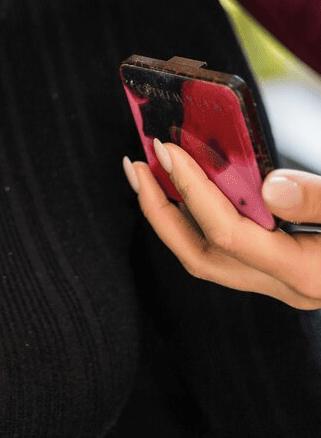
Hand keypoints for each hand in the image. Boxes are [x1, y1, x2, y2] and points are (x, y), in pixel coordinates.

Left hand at [123, 146, 320, 308]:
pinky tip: (189, 190)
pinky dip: (196, 220)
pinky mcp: (278, 274)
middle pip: (198, 257)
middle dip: (158, 211)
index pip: (226, 233)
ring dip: (171, 216)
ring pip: (206, 258)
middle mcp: (284, 287)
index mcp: (303, 272)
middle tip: (135, 166)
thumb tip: (268, 188)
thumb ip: (319, 201)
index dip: (190, 189)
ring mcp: (279, 285)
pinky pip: (222, 252)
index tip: (166, 150)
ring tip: (150, 173)